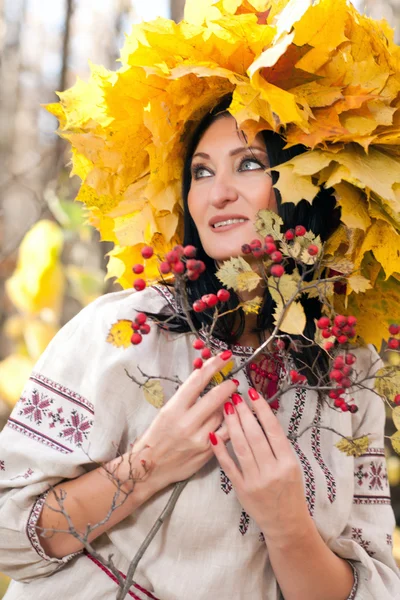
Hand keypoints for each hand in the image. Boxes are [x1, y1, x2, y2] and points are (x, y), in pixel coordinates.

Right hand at [130, 352, 235, 494]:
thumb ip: (185, 398)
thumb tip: (204, 378)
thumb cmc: (156, 437)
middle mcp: (186, 423)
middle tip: (233, 381)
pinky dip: (230, 423)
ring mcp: (199, 439)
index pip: (197, 381)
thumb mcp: (166, 412)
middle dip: (228, 385)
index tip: (224, 357)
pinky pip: (226, 432)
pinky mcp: (208, 452)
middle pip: (215, 397)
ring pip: (222, 414)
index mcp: (173, 409)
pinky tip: (232, 418)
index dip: (213, 366)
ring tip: (230, 402)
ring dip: (228, 405)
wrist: (149, 468)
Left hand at [210, 388, 310, 542]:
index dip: (262, 410)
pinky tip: (213, 434)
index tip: (253, 393)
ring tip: (226, 408)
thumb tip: (262, 417)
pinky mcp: (241, 489)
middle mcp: (272, 470)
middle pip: (255, 436)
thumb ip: (278, 446)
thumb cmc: (290, 491)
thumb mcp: (292, 467)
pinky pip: (229, 466)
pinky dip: (220, 450)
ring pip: (241, 447)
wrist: (286, 523)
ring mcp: (255, 480)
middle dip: (244, 413)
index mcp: (288, 462)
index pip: (273, 430)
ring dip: (232, 425)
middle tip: (234, 396)